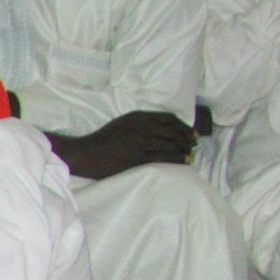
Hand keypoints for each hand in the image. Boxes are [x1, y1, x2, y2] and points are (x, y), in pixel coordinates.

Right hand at [45, 111, 193, 179]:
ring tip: (190, 156)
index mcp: (138, 116)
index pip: (169, 119)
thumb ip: (140, 123)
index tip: (192, 134)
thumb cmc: (102, 140)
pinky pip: (164, 157)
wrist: (86, 153)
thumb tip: (161, 130)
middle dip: (187, 139)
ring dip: (184, 150)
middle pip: (173, 132)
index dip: (184, 126)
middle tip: (194, 146)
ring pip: (171, 144)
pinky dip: (177, 159)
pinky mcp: (138, 157)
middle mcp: (142, 127)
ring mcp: (140, 142)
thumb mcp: (122, 124)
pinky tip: (184, 162)